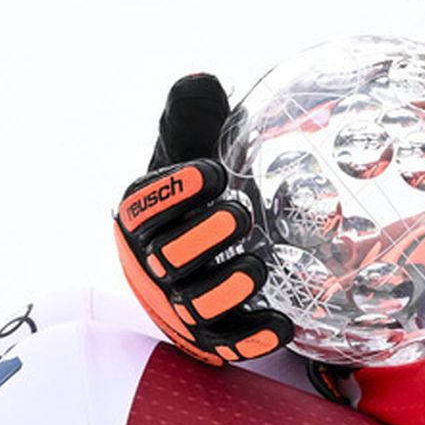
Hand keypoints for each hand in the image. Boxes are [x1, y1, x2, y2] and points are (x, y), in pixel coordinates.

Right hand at [112, 74, 292, 365]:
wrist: (203, 245)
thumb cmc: (196, 191)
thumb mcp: (189, 146)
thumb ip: (192, 113)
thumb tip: (201, 82)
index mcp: (142, 214)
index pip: (142, 206)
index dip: (173, 192)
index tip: (212, 171)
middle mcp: (153, 261)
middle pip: (168, 257)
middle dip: (203, 237)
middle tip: (241, 214)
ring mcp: (179, 302)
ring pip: (194, 304)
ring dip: (225, 288)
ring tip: (257, 267)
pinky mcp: (208, 334)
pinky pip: (225, 343)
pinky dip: (251, 338)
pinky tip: (283, 324)